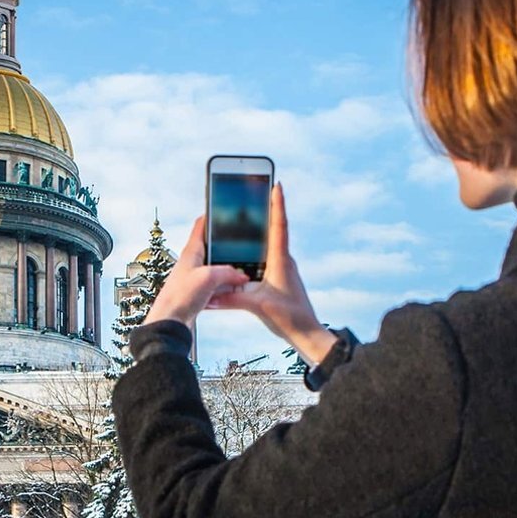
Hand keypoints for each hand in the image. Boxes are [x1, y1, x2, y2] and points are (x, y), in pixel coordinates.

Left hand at [144, 217, 249, 328]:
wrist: (169, 322)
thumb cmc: (180, 297)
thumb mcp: (208, 278)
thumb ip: (228, 272)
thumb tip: (242, 275)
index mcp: (191, 251)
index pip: (201, 226)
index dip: (212, 215)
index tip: (224, 207)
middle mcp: (192, 262)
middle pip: (213, 247)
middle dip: (228, 245)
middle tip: (245, 240)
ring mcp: (195, 277)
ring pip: (217, 267)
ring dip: (230, 268)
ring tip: (246, 267)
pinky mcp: (198, 292)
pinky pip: (217, 284)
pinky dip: (227, 285)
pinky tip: (236, 289)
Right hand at [206, 183, 336, 364]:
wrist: (307, 333)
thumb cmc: (289, 317)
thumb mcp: (257, 305)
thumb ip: (232, 298)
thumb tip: (210, 295)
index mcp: (281, 260)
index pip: (279, 225)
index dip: (277, 204)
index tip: (276, 184)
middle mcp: (284, 260)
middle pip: (274, 229)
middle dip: (266, 210)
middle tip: (257, 192)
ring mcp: (283, 269)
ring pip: (269, 245)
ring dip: (260, 231)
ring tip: (248, 217)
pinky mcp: (280, 279)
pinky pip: (266, 259)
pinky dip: (257, 251)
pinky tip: (244, 253)